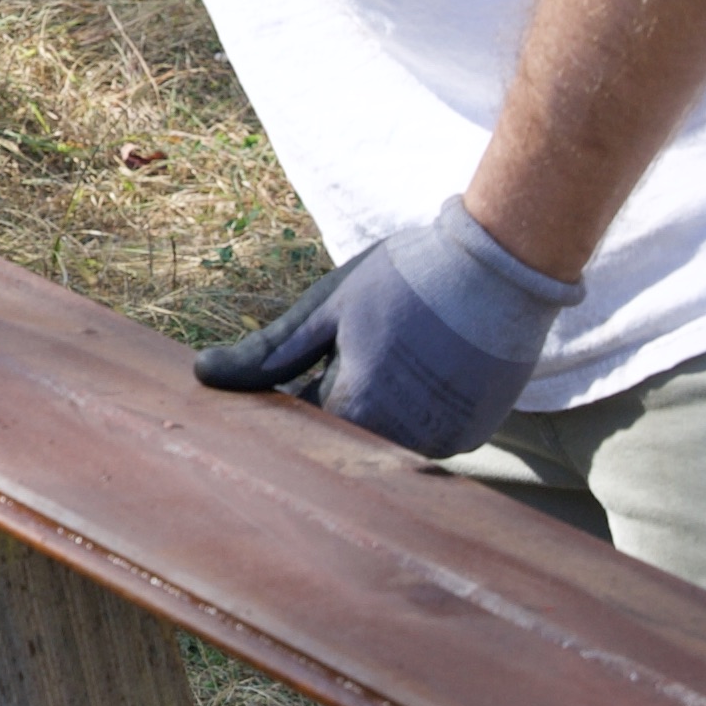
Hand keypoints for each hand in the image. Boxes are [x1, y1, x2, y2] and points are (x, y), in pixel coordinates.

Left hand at [187, 198, 576, 460]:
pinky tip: (416, 368)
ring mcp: (446, 442)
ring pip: (383, 438)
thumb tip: (202, 375)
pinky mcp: (475, 433)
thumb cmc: (409, 278)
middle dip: (324, 408)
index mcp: (359, 408)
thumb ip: (267, 353)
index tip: (275, 380)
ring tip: (384, 357)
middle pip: (341, 438)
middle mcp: (405, 439)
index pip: (296, 429)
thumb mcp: (329, 308)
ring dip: (369, 410)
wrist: (503, 263)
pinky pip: (423, 435)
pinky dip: (409, 411)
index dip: (279, 404)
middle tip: (334, 361)